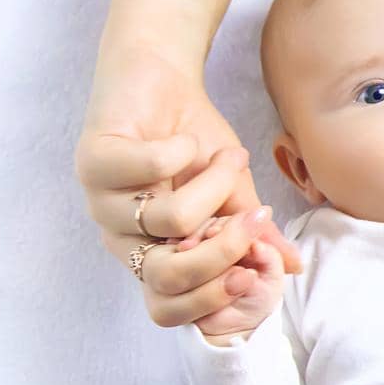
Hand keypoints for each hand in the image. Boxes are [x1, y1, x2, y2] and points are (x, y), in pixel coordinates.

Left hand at [75, 43, 302, 327]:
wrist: (161, 77)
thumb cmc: (196, 139)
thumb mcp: (235, 191)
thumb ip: (254, 231)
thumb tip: (291, 266)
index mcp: (151, 254)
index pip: (168, 307)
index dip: (213, 296)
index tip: (258, 268)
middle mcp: (121, 238)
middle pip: (166, 277)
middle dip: (222, 251)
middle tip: (255, 218)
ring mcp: (102, 203)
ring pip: (170, 221)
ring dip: (214, 185)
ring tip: (230, 158)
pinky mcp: (93, 162)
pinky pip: (150, 171)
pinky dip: (182, 152)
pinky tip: (186, 139)